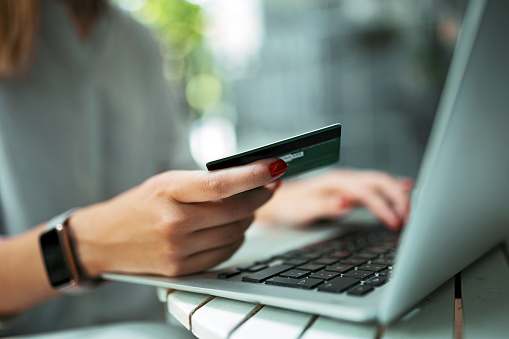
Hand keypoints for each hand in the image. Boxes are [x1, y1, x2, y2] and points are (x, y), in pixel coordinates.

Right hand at [69, 158, 286, 277]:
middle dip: (260, 196)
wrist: (105, 239)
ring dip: (249, 218)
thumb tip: (249, 179)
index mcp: (168, 192)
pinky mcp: (182, 270)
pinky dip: (236, 238)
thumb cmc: (139, 205)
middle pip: (236, 211)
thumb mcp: (166, 183)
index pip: (220, 184)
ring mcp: (178, 250)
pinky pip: (226, 253)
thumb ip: (203, 182)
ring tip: (246, 206)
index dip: (254, 175)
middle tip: (269, 185)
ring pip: (236, 233)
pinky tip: (231, 227)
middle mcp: (174, 223)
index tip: (276, 166)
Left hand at [255, 170, 411, 229]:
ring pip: (381, 183)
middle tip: (409, 219)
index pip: (367, 191)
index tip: (395, 223)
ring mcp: (348, 184)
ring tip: (411, 212)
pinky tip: (404, 191)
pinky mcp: (350, 191)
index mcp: (335, 181)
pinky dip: (392, 191)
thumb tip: (348, 202)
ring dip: (398, 195)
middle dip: (398, 197)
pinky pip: (376, 188)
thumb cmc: (289, 206)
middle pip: (380, 181)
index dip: (383, 206)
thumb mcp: (303, 209)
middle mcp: (345, 179)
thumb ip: (325, 205)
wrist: (278, 201)